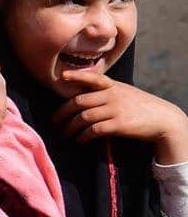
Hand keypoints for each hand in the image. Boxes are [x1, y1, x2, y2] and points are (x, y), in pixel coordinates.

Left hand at [53, 70, 187, 163]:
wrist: (162, 118)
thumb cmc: (138, 105)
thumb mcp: (123, 91)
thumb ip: (104, 90)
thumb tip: (79, 95)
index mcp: (112, 85)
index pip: (92, 78)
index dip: (77, 76)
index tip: (62, 76)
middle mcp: (112, 95)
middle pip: (79, 101)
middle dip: (63, 112)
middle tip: (55, 121)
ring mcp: (115, 110)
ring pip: (84, 117)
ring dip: (70, 127)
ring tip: (66, 133)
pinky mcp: (119, 125)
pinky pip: (94, 130)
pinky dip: (83, 136)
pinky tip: (79, 140)